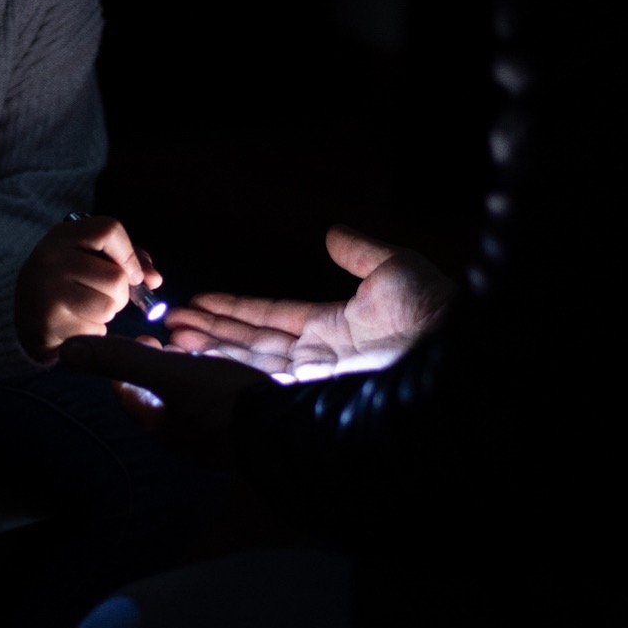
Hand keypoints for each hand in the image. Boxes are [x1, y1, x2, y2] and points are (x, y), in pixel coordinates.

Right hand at [15, 214, 162, 361]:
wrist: (24, 314)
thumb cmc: (70, 281)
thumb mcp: (91, 258)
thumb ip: (129, 260)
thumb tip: (155, 280)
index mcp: (63, 235)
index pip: (109, 229)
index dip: (129, 254)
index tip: (133, 274)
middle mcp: (51, 258)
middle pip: (116, 276)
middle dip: (122, 294)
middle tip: (106, 297)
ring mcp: (48, 290)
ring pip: (109, 306)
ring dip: (109, 313)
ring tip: (90, 309)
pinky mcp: (49, 323)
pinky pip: (95, 330)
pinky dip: (94, 331)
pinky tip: (77, 324)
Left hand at [58, 334, 272, 455]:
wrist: (288, 430)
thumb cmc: (223, 403)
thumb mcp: (169, 373)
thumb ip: (121, 359)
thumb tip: (66, 351)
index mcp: (161, 426)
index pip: (128, 395)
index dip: (124, 365)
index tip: (137, 339)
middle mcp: (184, 435)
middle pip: (160, 396)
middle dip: (157, 365)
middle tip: (164, 339)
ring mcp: (215, 434)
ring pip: (191, 396)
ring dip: (187, 368)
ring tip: (194, 345)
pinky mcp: (243, 427)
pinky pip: (220, 398)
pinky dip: (215, 376)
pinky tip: (229, 365)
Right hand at [166, 224, 456, 381]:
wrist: (457, 355)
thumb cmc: (435, 313)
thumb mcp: (394, 270)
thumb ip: (360, 252)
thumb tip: (334, 232)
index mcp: (333, 329)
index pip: (271, 317)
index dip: (234, 309)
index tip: (199, 299)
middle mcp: (317, 359)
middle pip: (250, 343)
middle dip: (209, 332)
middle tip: (169, 322)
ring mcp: (312, 380)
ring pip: (246, 361)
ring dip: (207, 349)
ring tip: (170, 336)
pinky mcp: (308, 395)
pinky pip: (257, 379)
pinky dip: (223, 369)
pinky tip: (195, 358)